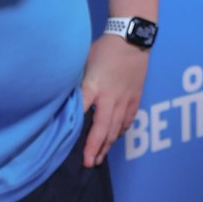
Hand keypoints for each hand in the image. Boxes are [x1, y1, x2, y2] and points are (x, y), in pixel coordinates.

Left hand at [80, 34, 149, 166]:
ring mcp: (125, 98)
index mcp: (94, 86)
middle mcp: (111, 96)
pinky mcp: (136, 96)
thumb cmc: (104, 48)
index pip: (82, 110)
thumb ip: (77, 81)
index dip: (75, 128)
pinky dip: (122, 130)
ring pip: (117, 126)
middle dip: (95, 147)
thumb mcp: (84, 62)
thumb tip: (66, 98)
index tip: (67, 144)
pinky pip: (129, 118)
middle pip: (102, 127)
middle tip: (89, 163)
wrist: (132, 38)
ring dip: (108, 143)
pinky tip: (116, 136)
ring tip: (100, 157)